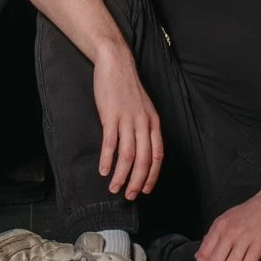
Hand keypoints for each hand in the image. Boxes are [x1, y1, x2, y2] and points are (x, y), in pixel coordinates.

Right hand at [91, 52, 161, 199]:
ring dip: (121, 175)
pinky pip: (110, 143)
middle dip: (137, 181)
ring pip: (127, 155)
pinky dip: (107, 159)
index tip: (146, 189)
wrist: (116, 64)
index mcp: (153, 123)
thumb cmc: (127, 87)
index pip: (157, 156)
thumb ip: (144, 127)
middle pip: (143, 160)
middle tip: (130, 196)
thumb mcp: (143, 108)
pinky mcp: (111, 115)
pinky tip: (103, 170)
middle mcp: (143, 123)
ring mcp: (127, 119)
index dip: (152, 175)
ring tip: (114, 188)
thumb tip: (140, 150)